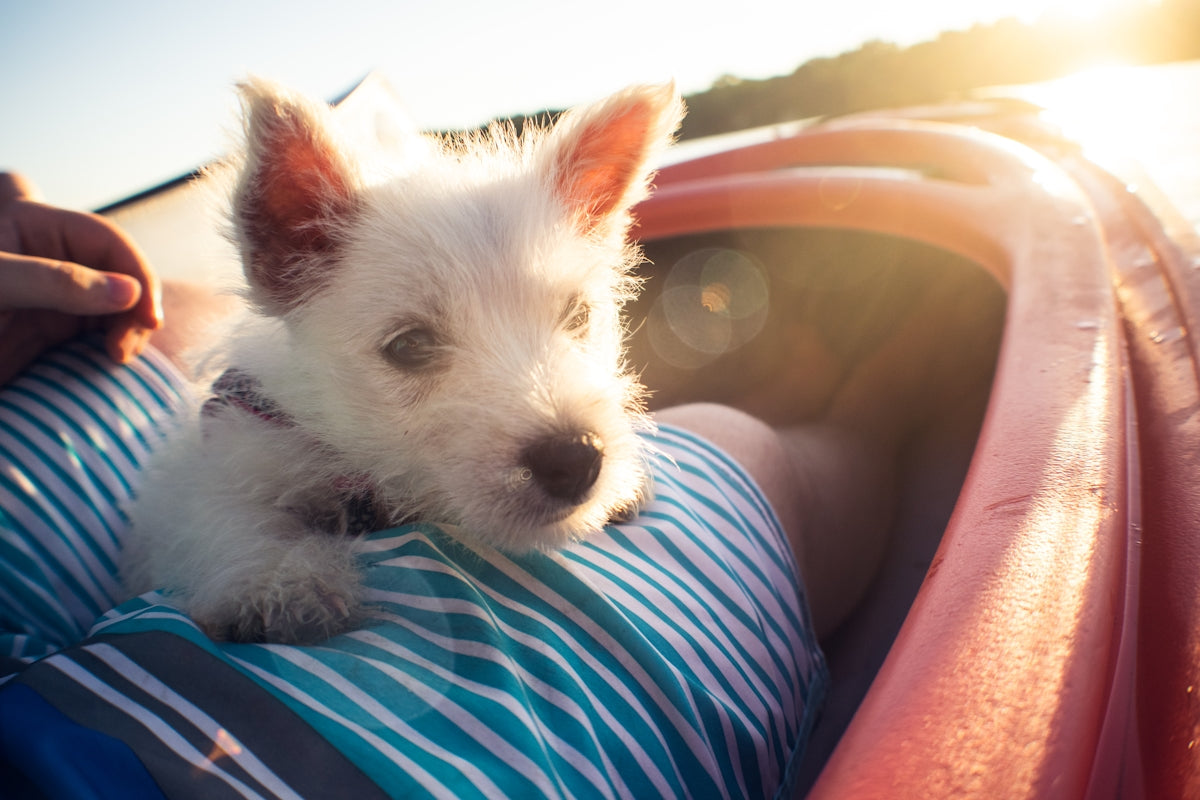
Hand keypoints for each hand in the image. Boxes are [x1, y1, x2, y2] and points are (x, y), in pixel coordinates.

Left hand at [0, 172, 162, 383]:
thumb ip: (55, 281)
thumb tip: (127, 292)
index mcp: (32, 224)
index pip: (105, 239)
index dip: (136, 272)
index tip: (146, 315)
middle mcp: (50, 258)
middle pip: (118, 273)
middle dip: (134, 307)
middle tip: (126, 348)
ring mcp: (51, 296)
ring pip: (114, 307)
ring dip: (126, 332)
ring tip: (117, 359)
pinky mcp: (47, 333)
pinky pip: (95, 336)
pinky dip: (110, 350)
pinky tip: (107, 364)